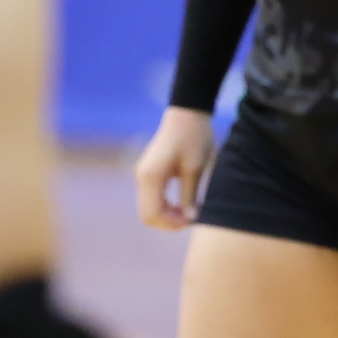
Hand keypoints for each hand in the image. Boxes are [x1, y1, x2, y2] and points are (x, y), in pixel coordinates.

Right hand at [134, 106, 216, 229]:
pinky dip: (165, 207)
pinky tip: (183, 205)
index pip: (152, 214)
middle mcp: (142, 177)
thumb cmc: (194, 137)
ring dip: (167, 216)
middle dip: (168, 222)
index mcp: (150, 176)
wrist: (188, 114)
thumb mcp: (195, 168)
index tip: (192, 220)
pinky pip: (153, 199)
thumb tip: (189, 219)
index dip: (171, 224)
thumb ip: (189, 195)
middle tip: (192, 218)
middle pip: (148, 215)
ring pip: (149, 209)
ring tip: (189, 212)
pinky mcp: (149, 174)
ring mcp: (144, 176)